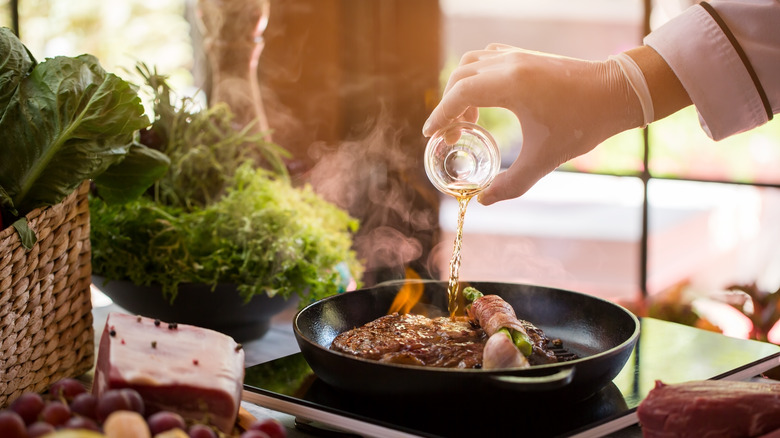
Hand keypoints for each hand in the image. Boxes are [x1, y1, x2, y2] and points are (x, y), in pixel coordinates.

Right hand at [422, 44, 642, 204]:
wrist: (617, 93)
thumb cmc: (583, 124)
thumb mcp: (544, 160)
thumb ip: (510, 184)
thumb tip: (484, 201)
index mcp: (510, 84)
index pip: (459, 95)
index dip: (440, 116)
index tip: (431, 135)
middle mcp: (510, 64)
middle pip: (460, 79)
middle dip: (449, 107)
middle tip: (451, 136)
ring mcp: (518, 56)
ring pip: (472, 65)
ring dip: (461, 90)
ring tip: (470, 120)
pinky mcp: (527, 56)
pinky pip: (488, 59)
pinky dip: (477, 78)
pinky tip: (486, 100)